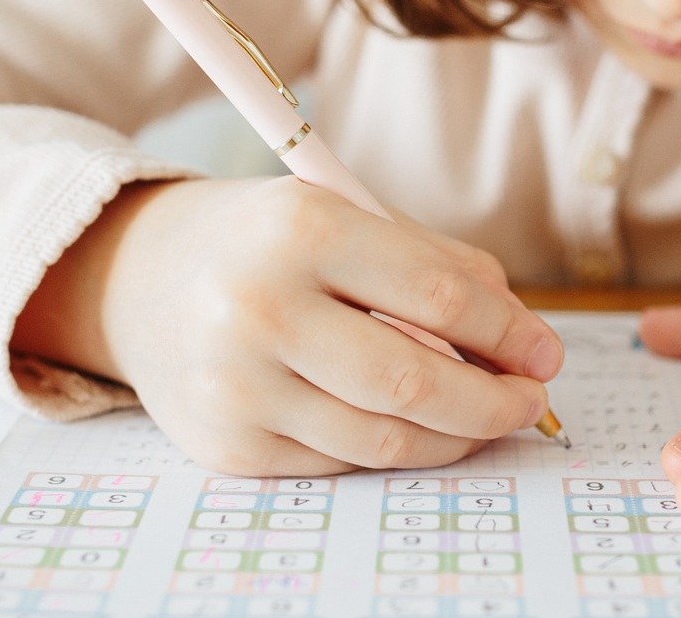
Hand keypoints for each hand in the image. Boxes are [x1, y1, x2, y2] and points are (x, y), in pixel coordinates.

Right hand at [17, 177, 562, 475]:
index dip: (509, 334)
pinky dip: (389, 448)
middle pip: (414, 382)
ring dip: (453, 437)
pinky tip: (409, 427)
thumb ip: (436, 266)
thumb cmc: (263, 244)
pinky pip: (339, 462)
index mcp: (300, 228)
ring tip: (482, 418)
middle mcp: (260, 307)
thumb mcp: (343, 217)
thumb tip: (520, 338)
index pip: (439, 296)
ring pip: (383, 439)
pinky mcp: (226, 445)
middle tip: (529, 401)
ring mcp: (237, 385)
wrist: (135, 280)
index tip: (546, 353)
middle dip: (494, 402)